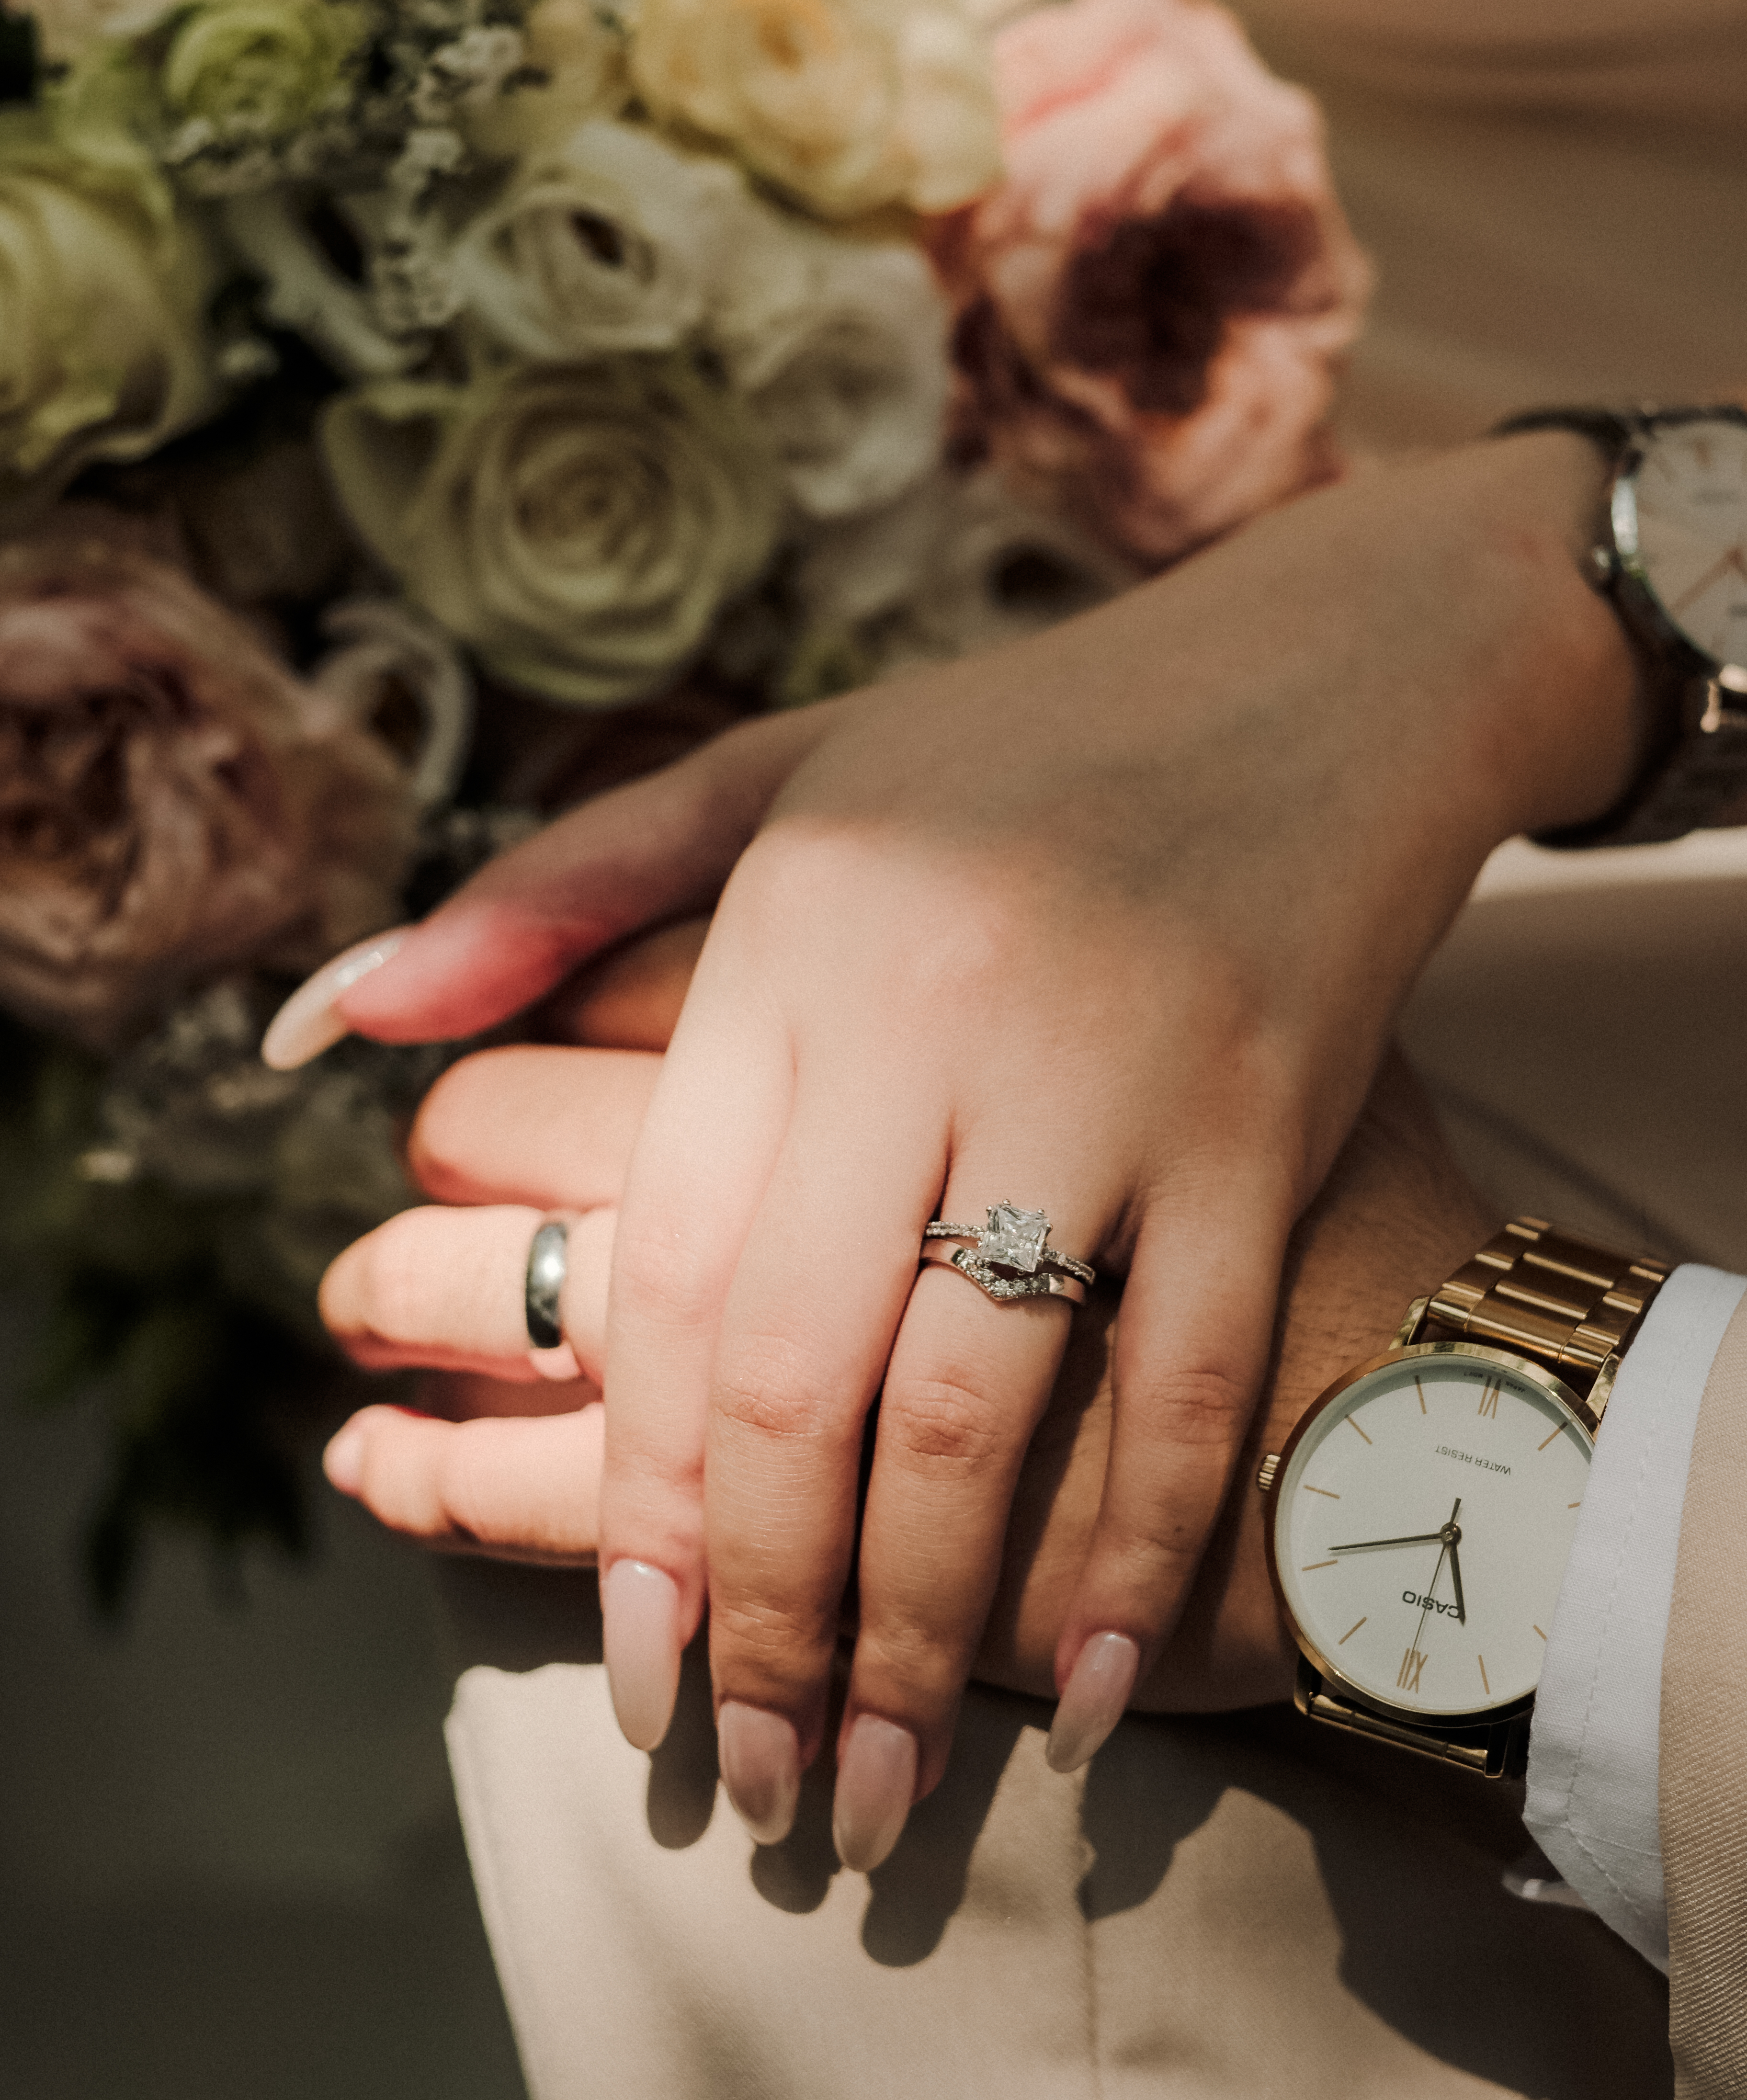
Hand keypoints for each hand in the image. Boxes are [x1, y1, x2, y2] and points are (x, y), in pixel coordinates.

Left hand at [280, 431, 1641, 1866]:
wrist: (1319, 682)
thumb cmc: (1017, 746)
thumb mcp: (767, 778)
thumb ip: (542, 897)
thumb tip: (328, 1029)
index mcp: (799, 941)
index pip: (674, 1269)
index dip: (638, 1487)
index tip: (633, 1652)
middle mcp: (937, 1017)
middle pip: (806, 1374)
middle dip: (757, 1606)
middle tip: (738, 1766)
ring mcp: (1114, 1075)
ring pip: (978, 1410)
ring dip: (911, 1633)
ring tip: (865, 1783)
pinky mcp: (1263, 1123)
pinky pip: (1177, 1383)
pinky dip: (1126, 1560)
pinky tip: (1075, 1701)